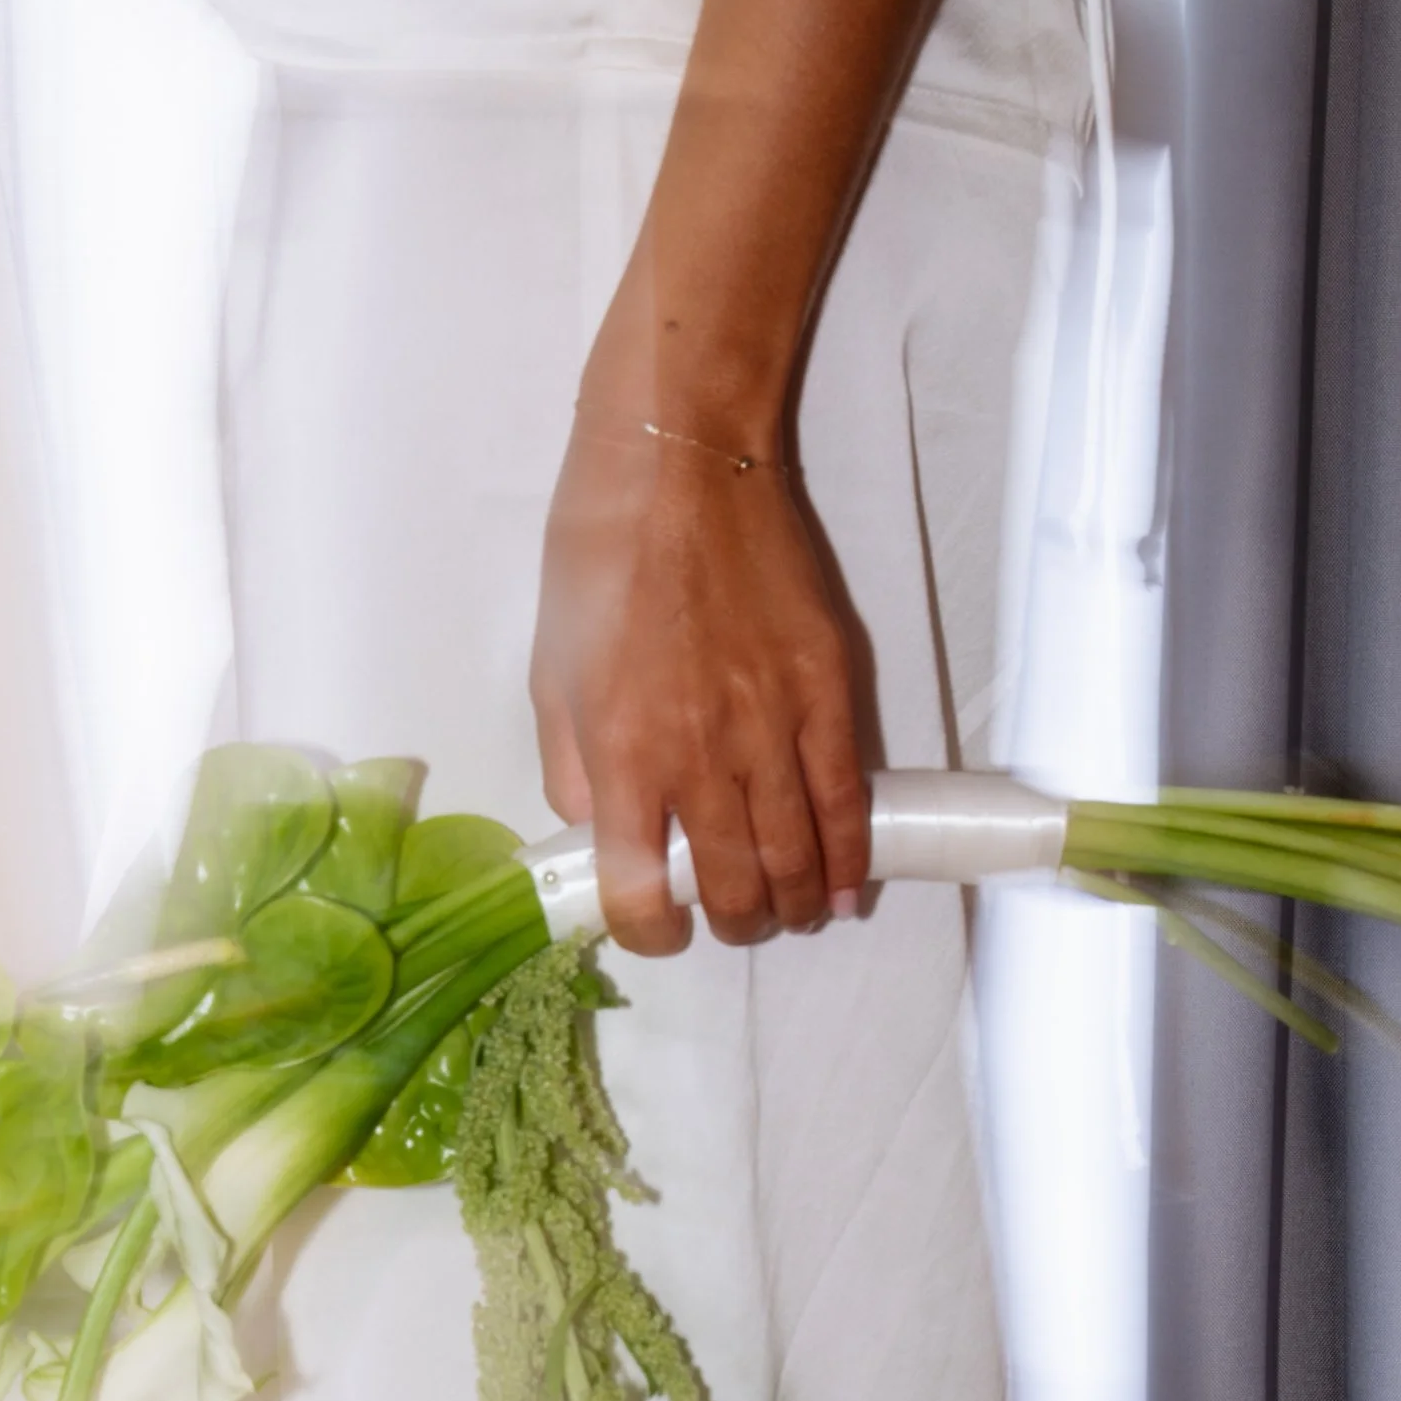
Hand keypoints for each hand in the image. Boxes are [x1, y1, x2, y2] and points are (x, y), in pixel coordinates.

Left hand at [530, 412, 871, 956]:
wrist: (680, 467)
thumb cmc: (599, 561)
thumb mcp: (550, 674)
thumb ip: (573, 770)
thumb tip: (603, 836)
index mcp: (622, 754)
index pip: (641, 893)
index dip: (652, 933)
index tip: (659, 927)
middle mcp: (699, 755)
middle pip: (732, 888)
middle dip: (733, 924)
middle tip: (731, 918)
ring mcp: (772, 726)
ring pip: (796, 857)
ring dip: (792, 903)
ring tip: (785, 910)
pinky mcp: (827, 691)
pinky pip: (847, 800)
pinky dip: (849, 857)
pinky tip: (843, 886)